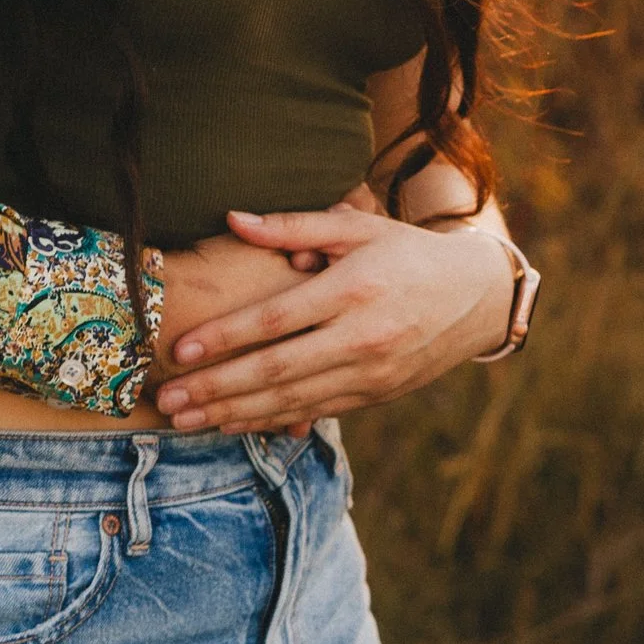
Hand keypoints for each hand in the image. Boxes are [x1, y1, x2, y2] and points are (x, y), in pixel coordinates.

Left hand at [152, 203, 515, 433]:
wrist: (476, 298)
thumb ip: (293, 225)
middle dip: (216, 388)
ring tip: (184, 421)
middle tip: (167, 400)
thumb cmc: (407, 253)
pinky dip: (270, 420)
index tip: (181, 351)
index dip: (225, 337)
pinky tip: (231, 424)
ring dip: (233, 412)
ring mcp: (370, 373)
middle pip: (276, 369)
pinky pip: (313, 411)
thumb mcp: (357, 228)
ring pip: (291, 399)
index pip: (276, 319)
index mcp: (353, 290)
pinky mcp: (374, 395)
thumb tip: (232, 219)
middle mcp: (362, 338)